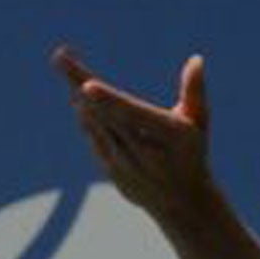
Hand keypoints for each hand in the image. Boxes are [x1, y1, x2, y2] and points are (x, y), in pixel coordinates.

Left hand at [52, 46, 214, 221]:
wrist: (180, 202)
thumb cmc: (191, 153)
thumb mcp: (199, 123)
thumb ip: (195, 92)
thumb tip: (196, 60)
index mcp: (167, 135)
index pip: (132, 114)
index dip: (108, 100)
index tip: (86, 86)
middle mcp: (141, 151)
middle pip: (104, 113)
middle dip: (80, 84)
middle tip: (59, 56)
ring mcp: (123, 163)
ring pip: (94, 123)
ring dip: (78, 94)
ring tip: (63, 62)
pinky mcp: (110, 169)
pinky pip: (93, 135)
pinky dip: (85, 114)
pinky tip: (77, 95)